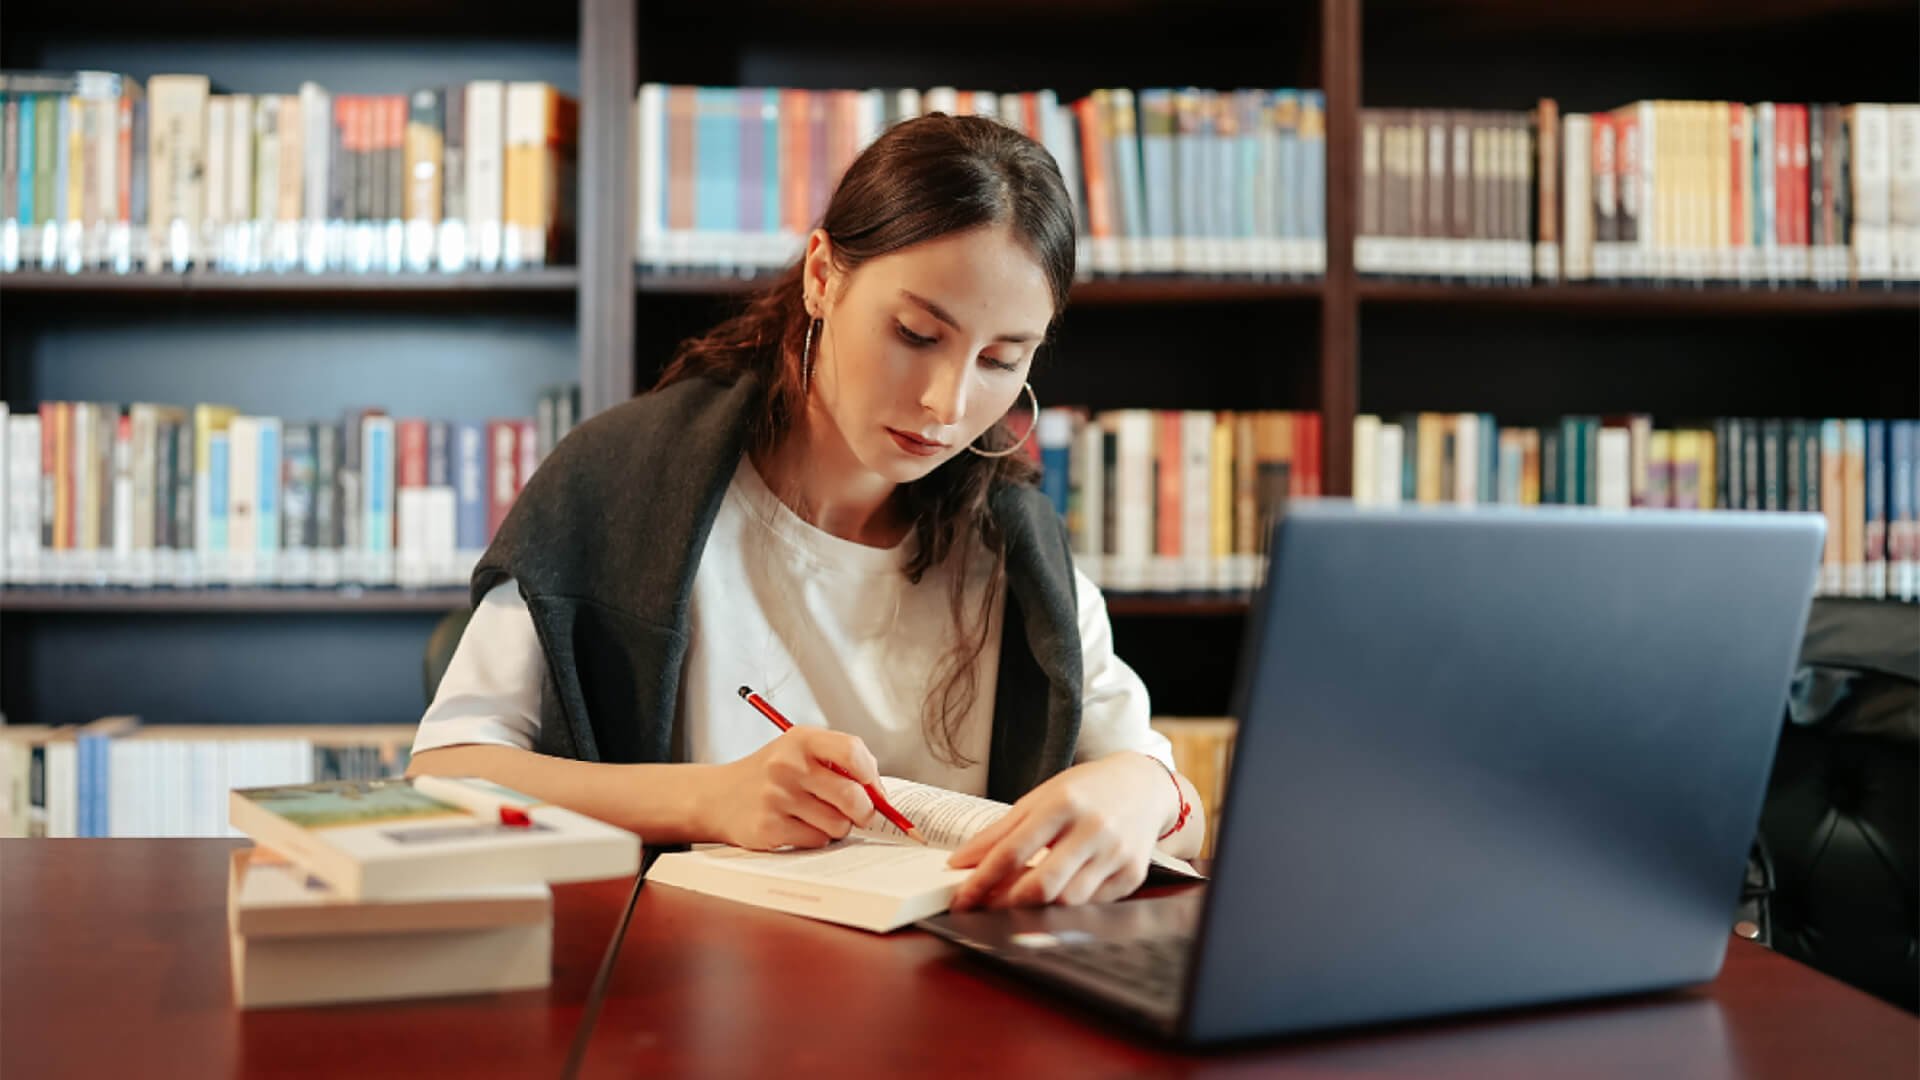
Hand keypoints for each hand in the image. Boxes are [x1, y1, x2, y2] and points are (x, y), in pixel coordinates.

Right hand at [698, 727, 878, 850]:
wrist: (718, 797)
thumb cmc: (772, 774)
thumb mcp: (800, 751)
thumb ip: (840, 763)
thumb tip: (881, 795)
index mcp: (800, 739)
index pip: (852, 751)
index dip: (872, 775)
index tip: (875, 790)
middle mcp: (787, 765)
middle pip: (852, 795)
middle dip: (864, 811)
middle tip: (860, 814)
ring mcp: (776, 797)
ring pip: (838, 824)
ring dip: (838, 826)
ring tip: (819, 817)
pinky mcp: (769, 828)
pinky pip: (817, 840)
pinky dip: (816, 838)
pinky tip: (799, 826)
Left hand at [945, 752, 1174, 909]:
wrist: (1142, 786)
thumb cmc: (1085, 791)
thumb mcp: (1039, 798)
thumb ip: (999, 831)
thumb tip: (961, 862)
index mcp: (1063, 804)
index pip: (1013, 852)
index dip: (982, 880)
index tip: (961, 898)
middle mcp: (1092, 829)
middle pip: (1042, 885)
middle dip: (1006, 904)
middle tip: (985, 909)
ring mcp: (1115, 854)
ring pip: (1066, 902)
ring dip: (1035, 910)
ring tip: (1016, 903)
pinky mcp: (1132, 875)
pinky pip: (1091, 905)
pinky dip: (1066, 908)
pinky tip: (1053, 899)